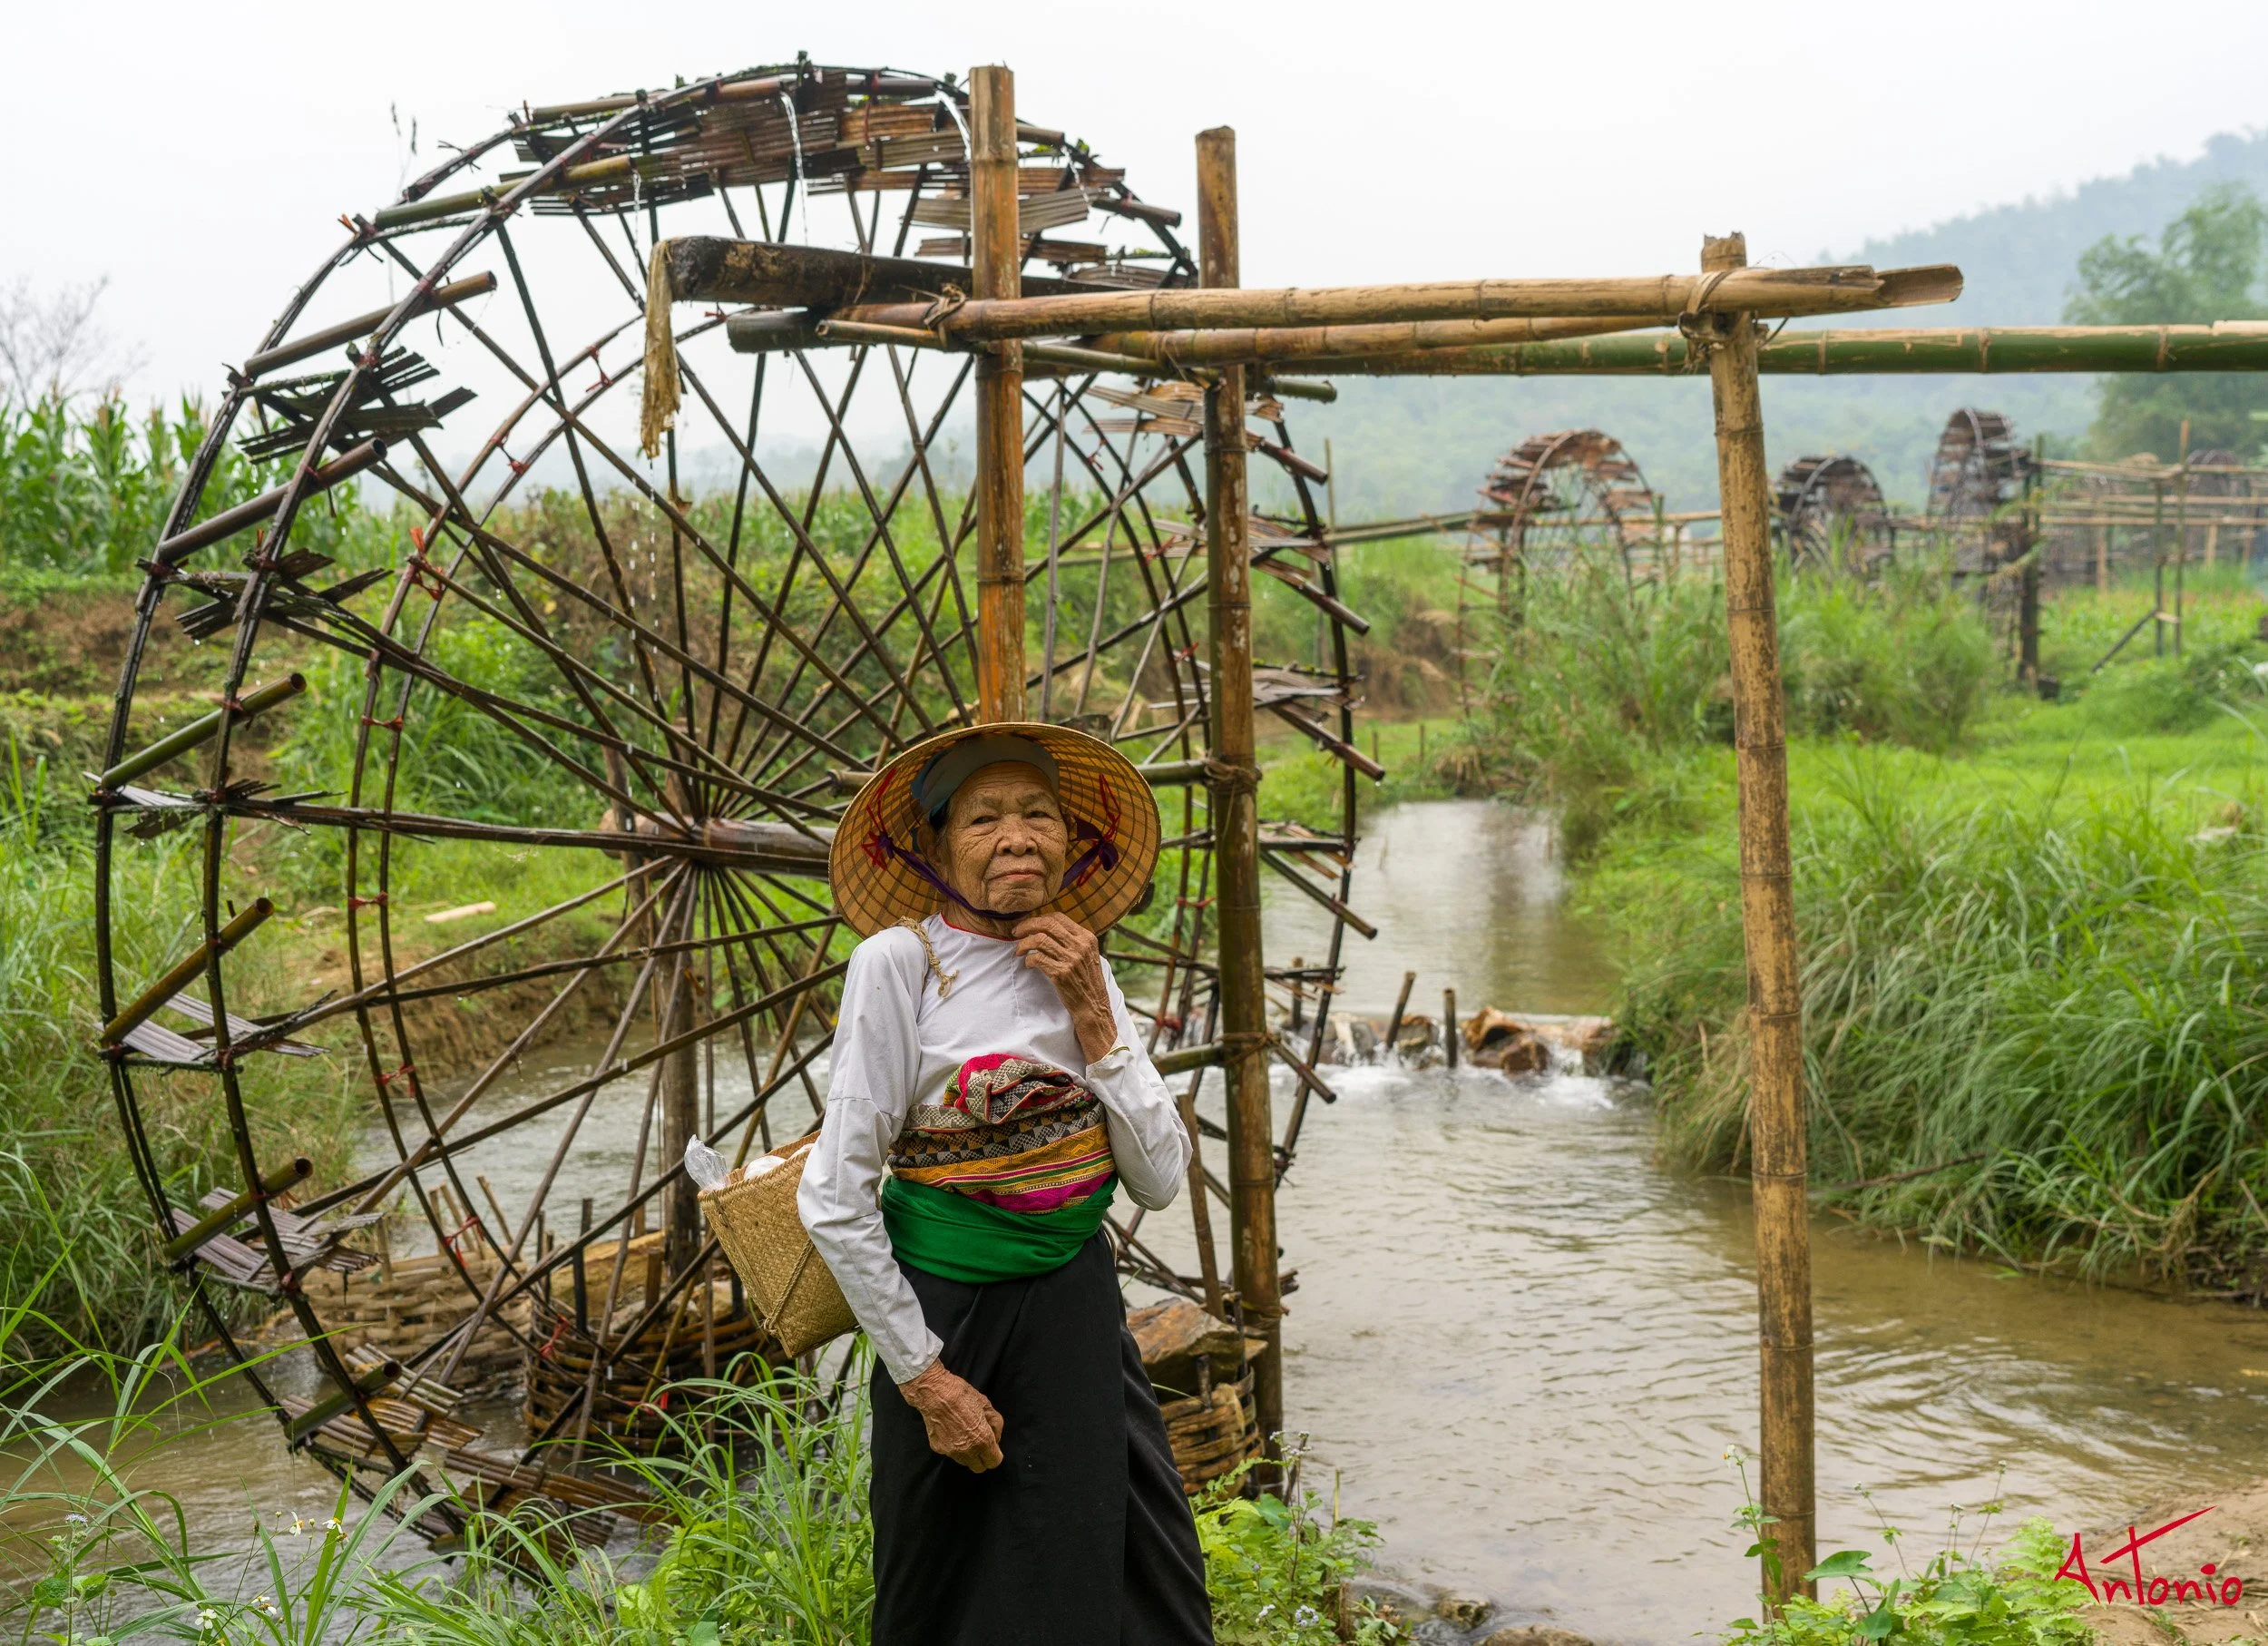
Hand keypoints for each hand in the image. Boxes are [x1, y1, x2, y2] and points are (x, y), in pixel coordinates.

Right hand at [898, 1361, 1003, 1471]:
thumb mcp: (986, 1405)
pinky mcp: (938, 1448)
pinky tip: (952, 1430)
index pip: (994, 1462)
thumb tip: (995, 1436)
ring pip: (964, 1461)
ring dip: (968, 1453)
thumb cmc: (962, 1395)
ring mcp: (950, 1452)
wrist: (934, 1392)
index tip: (992, 1445)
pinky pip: (950, 1453)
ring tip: (965, 1434)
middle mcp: (966, 1451)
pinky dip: (954, 1446)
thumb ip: (995, 1424)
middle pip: (979, 1467)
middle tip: (980, 1441)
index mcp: (982, 1440)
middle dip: (982, 1457)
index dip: (995, 1453)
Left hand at [1011, 912, 1117, 1062]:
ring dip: (1023, 944)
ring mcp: (1071, 959)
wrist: (1093, 1005)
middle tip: (1016, 933)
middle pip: (1047, 925)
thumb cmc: (1086, 980)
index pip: (1058, 918)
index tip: (1028, 925)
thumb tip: (1046, 928)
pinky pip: (1037, 959)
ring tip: (1019, 951)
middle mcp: (1080, 946)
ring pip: (1039, 940)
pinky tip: (1028, 964)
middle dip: (1027, 926)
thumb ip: (1072, 940)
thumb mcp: (1087, 954)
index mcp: (1086, 937)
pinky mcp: (1061, 974)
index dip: (1039, 919)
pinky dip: (1028, 960)